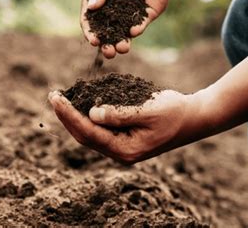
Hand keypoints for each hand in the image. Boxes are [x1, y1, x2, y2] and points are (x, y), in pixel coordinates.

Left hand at [49, 90, 203, 163]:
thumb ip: (119, 114)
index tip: (56, 98)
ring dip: (75, 116)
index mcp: (125, 150)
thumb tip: (91, 114)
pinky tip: (81, 103)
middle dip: (67, 116)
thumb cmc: (174, 111)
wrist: (194, 117)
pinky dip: (88, 116)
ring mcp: (123, 146)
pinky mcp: (125, 138)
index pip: (89, 133)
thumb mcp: (148, 110)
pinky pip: (101, 129)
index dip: (69, 115)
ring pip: (90, 133)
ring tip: (61, 99)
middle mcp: (121, 152)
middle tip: (53, 96)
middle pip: (85, 136)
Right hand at [81, 0, 174, 58]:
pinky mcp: (144, 16)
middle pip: (105, 32)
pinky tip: (135, 30)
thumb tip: (92, 7)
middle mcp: (110, 10)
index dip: (90, 31)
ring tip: (123, 48)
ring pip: (122, 34)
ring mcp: (127, 15)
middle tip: (109, 51)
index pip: (89, 19)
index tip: (94, 41)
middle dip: (106, 44)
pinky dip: (136, 30)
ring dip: (121, 43)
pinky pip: (139, 26)